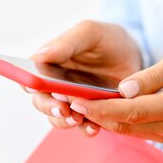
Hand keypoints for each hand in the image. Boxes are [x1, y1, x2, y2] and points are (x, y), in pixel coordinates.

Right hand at [26, 20, 141, 133]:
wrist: (135, 56)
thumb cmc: (107, 40)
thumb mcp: (90, 33)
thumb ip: (67, 43)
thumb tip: (41, 56)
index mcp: (49, 63)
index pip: (29, 75)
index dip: (28, 83)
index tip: (35, 88)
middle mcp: (55, 85)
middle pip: (40, 101)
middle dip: (48, 107)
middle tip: (62, 108)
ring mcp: (71, 101)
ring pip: (57, 117)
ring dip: (64, 121)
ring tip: (77, 119)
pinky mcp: (89, 113)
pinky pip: (81, 126)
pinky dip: (85, 128)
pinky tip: (93, 127)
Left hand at [68, 50, 162, 141]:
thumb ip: (152, 76)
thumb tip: (123, 89)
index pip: (131, 111)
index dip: (102, 107)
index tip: (78, 99)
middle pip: (122, 124)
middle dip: (92, 113)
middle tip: (65, 100)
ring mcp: (162, 135)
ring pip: (122, 130)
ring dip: (96, 118)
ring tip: (71, 103)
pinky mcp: (156, 135)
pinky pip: (127, 130)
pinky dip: (107, 120)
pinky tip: (90, 108)